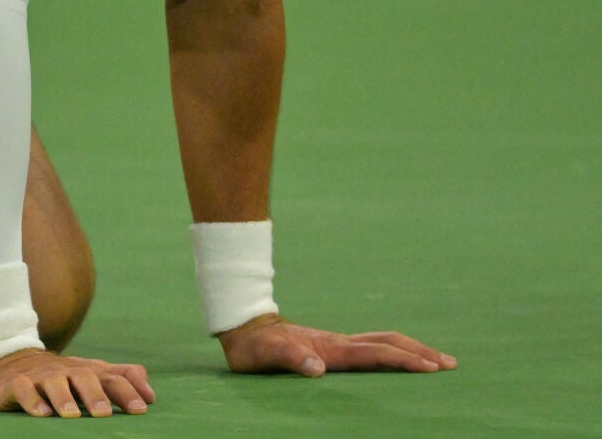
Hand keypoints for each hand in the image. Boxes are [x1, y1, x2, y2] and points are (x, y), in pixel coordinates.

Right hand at [0, 348, 154, 416]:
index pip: (111, 377)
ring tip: (72, 415)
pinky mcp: (15, 383)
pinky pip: (23, 388)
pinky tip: (41, 413)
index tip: (141, 409)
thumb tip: (151, 395)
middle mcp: (65, 371)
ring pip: (53, 382)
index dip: (127, 391)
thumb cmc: (57, 376)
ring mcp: (39, 376)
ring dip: (64, 397)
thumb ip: (120, 379)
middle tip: (104, 413)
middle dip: (95, 394)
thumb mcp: (89, 374)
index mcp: (86, 370)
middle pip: (83, 376)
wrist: (6, 363)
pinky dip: (32, 400)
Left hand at [217, 314, 457, 375]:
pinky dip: (393, 353)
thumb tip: (316, 369)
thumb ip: (290, 359)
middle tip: (450, 364)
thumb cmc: (256, 347)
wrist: (245, 328)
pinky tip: (399, 360)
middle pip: (388, 344)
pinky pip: (371, 350)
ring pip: (383, 343)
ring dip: (411, 350)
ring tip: (437, 360)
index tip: (430, 368)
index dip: (403, 360)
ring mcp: (338, 344)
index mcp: (332, 348)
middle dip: (420, 353)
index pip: (375, 354)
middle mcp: (340, 344)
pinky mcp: (333, 348)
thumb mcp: (267, 355)